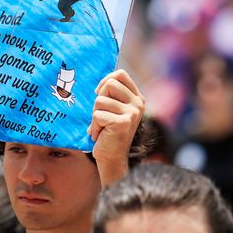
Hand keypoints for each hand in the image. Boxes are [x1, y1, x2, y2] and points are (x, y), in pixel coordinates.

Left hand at [87, 69, 144, 186]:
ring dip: (95, 115)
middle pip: (109, 84)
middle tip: (101, 115)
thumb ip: (111, 94)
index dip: (106, 80)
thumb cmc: (108, 131)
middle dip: (98, 99)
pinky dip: (94, 126)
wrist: (112, 158)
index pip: (120, 74)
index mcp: (137, 98)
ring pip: (100, 100)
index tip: (99, 93)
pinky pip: (97, 115)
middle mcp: (138, 104)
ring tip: (101, 126)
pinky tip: (100, 135)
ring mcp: (132, 113)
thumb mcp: (113, 108)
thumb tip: (97, 79)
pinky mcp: (123, 123)